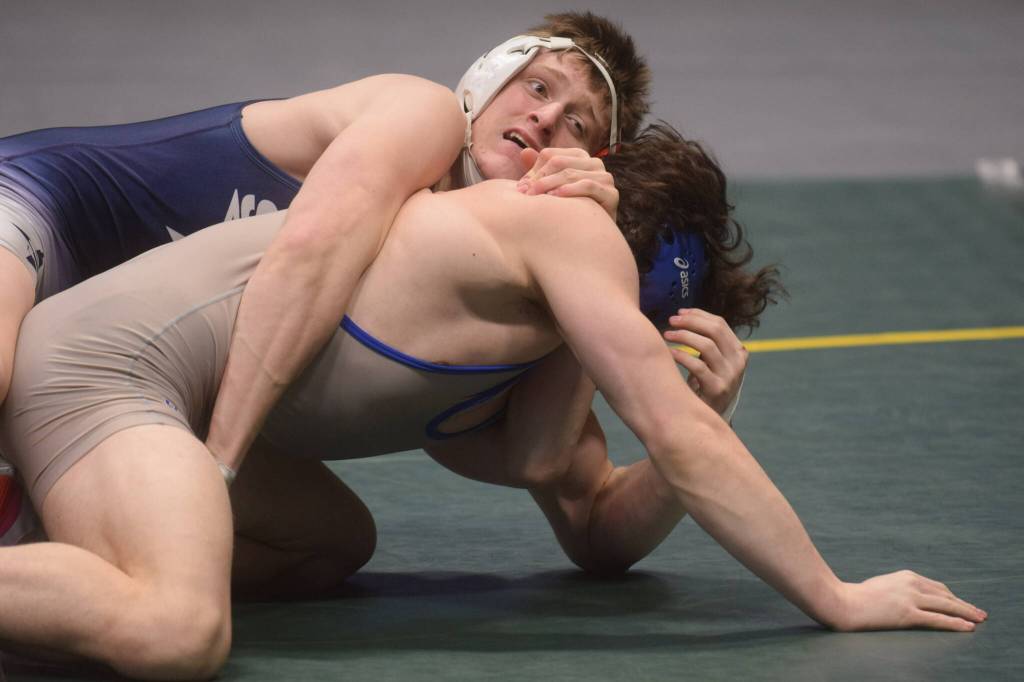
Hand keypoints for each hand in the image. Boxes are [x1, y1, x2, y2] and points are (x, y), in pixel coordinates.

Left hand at [517, 147, 618, 219]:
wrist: (592, 236)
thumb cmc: (569, 209)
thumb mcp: (551, 188)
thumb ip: (539, 172)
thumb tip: (525, 152)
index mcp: (578, 156)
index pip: (549, 155)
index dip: (533, 171)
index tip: (521, 189)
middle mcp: (594, 163)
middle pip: (559, 162)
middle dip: (539, 179)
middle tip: (525, 195)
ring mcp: (605, 178)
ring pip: (571, 174)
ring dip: (549, 185)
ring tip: (536, 198)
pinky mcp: (611, 194)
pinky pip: (588, 186)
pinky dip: (569, 190)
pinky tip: (555, 198)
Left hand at [663, 309, 746, 415]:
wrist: (711, 416)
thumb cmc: (706, 384)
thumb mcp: (712, 361)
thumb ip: (706, 342)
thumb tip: (682, 316)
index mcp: (738, 351)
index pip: (720, 324)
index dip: (698, 315)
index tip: (680, 312)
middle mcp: (738, 361)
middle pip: (715, 330)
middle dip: (690, 322)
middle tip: (671, 321)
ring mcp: (730, 376)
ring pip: (707, 345)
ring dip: (684, 336)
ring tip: (667, 335)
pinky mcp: (717, 388)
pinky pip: (698, 366)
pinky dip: (681, 356)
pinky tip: (670, 353)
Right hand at [832, 570, 986, 631]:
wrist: (845, 603)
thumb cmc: (859, 596)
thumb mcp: (883, 585)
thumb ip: (900, 589)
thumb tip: (911, 598)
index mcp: (906, 576)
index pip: (937, 587)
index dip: (952, 597)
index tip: (961, 603)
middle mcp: (912, 584)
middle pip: (946, 595)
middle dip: (964, 604)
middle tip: (979, 612)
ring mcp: (910, 599)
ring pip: (946, 606)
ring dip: (966, 613)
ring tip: (979, 619)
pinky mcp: (908, 614)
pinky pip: (938, 619)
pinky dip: (956, 623)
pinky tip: (967, 627)